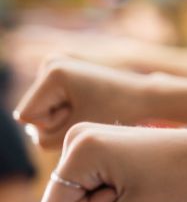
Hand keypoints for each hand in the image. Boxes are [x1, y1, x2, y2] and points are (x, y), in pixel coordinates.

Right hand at [14, 57, 151, 149]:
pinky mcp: (63, 70)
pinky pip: (50, 102)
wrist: (144, 95)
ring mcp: (57, 63)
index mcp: (53, 72)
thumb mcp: (77, 131)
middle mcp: (51, 62)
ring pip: (41, 108)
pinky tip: (87, 103)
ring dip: (62, 116)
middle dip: (57, 121)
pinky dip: (67, 109)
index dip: (52, 126)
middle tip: (87, 112)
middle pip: (33, 111)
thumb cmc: (116, 112)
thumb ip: (45, 139)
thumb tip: (34, 131)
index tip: (81, 116)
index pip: (27, 116)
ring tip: (89, 108)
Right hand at [40, 123, 186, 201]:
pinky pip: (87, 185)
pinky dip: (110, 191)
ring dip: (105, 201)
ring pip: (74, 194)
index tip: (128, 196)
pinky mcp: (98, 144)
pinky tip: (137, 181)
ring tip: (139, 185)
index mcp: (79, 147)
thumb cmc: (176, 186)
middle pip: (61, 200)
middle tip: (137, 191)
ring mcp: (86, 137)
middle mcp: (77, 136)